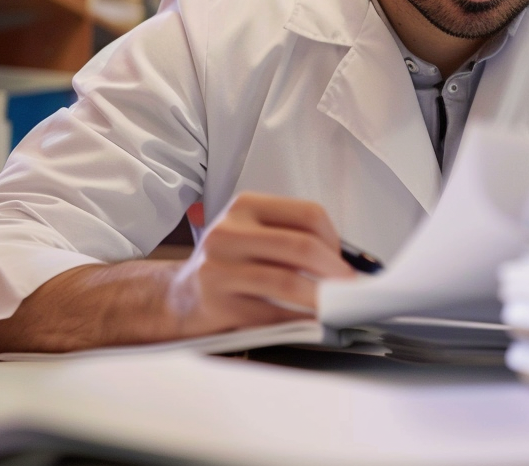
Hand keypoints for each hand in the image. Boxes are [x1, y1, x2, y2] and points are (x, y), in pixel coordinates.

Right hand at [167, 193, 354, 336]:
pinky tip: (310, 322)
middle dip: (335, 270)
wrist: (178, 297)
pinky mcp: (216, 304)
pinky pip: (271, 314)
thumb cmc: (228, 266)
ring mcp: (219, 269)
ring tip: (335, 305)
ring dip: (321, 298)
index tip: (344, 260)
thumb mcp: (253, 235)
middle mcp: (229, 232)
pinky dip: (298, 320)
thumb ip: (293, 237)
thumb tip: (346, 261)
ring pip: (288, 282)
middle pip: (301, 247)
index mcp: (245, 207)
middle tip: (349, 287)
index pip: (308, 214)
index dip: (336, 239)